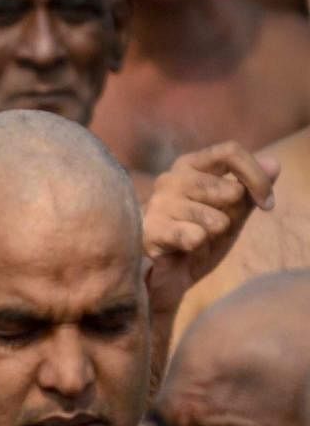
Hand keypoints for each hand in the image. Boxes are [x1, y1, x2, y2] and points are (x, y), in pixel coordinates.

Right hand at [143, 141, 279, 315]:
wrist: (167, 273)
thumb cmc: (197, 235)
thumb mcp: (231, 212)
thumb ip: (250, 189)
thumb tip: (275, 163)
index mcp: (189, 166)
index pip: (229, 152)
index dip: (256, 177)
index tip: (266, 203)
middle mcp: (170, 178)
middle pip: (227, 189)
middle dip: (233, 215)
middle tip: (217, 229)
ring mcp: (158, 203)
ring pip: (214, 218)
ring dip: (214, 234)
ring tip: (196, 238)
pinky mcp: (151, 229)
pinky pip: (194, 236)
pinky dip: (198, 246)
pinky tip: (185, 247)